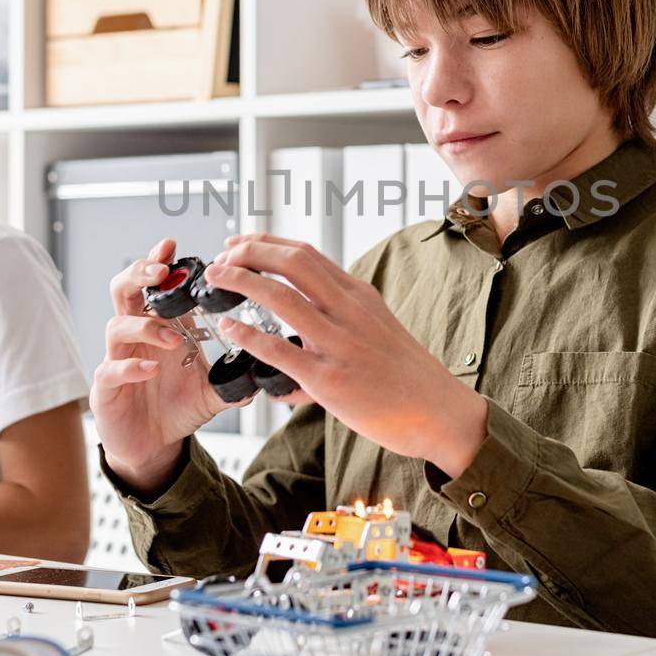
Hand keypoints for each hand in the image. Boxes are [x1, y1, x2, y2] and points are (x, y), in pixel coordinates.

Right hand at [90, 239, 244, 493]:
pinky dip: (132, 367)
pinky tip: (151, 370)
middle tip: (161, 273)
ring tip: (172, 337)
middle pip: (124, 290)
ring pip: (116, 326)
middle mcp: (136, 336)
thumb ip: (237, 376)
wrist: (154, 447)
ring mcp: (118, 359)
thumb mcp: (213, 389)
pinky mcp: (107, 388)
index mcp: (161, 325)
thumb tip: (269, 366)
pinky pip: (111, 369)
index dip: (159, 262)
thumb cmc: (177, 408)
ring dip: (145, 326)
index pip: (154, 284)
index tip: (172, 246)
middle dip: (140, 274)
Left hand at [204, 234, 489, 477]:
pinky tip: (230, 329)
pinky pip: (281, 351)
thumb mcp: (377, 328)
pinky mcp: (330, 381)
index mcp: (358, 295)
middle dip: (248, 252)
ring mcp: (339, 344)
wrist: (439, 411)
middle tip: (221, 257)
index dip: (265, 243)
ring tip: (216, 279)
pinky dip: (249, 336)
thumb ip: (339, 321)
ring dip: (241, 282)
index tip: (237, 243)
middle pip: (292, 262)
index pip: (306, 253)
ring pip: (281, 298)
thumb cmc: (406, 375)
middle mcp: (349, 311)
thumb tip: (303, 332)